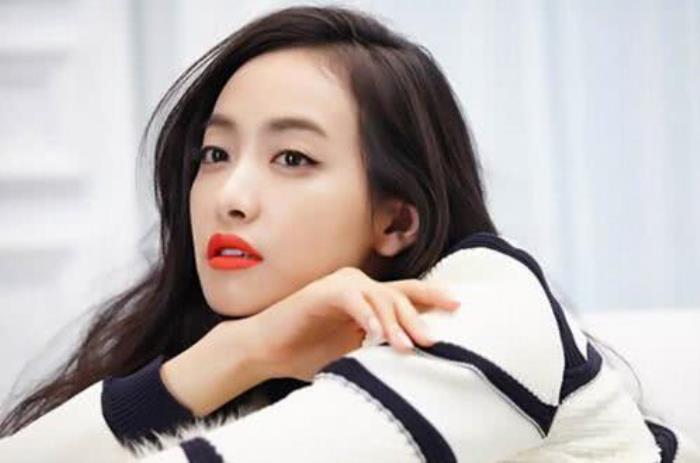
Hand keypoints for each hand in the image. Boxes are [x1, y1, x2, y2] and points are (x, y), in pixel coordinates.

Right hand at [248, 266, 460, 381]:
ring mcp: (341, 286)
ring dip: (393, 323)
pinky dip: (365, 315)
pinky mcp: (322, 292)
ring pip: (379, 297)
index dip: (433, 298)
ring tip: (404, 346)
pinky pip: (351, 299)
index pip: (407, 294)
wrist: (266, 351)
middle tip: (432, 340)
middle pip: (399, 295)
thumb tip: (417, 358)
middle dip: (418, 317)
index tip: (458, 307)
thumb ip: (382, 349)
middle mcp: (359, 286)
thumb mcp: (355, 353)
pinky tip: (374, 334)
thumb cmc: (309, 352)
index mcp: (369, 299)